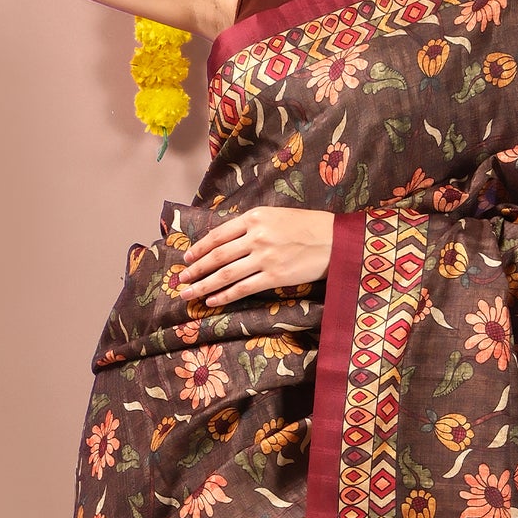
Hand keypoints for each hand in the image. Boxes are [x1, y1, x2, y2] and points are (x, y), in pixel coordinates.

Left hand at [178, 209, 334, 306]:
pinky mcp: (274, 276)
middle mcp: (256, 236)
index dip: (199, 248)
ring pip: (225, 274)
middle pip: (217, 256)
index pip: (218, 235)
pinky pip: (243, 288)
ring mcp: (264, 257)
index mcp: (254, 218)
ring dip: (204, 285)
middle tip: (181, 280)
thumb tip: (227, 240)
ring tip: (188, 294)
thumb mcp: (276, 216)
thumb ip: (252, 226)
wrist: (335, 240)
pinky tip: (212, 301)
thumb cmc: (308, 226)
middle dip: (195, 269)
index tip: (186, 258)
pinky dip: (224, 296)